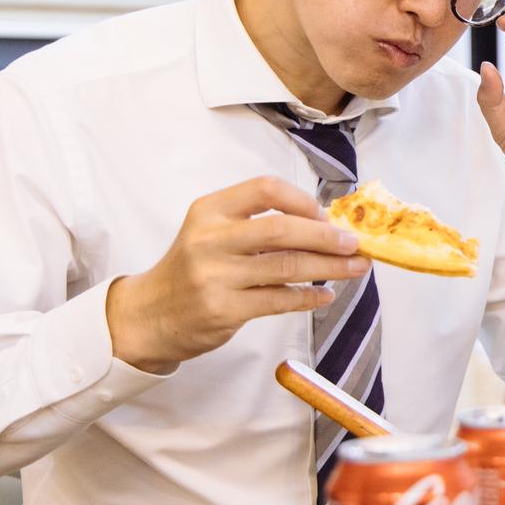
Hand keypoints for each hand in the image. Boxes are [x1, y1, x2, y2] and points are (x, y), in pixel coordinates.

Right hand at [105, 177, 369, 372]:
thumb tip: (324, 224)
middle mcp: (210, 239)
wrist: (149, 315)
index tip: (325, 216)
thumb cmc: (193, 268)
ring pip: (287, 267)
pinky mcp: (224, 310)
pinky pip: (279, 300)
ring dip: (329, 268)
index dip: (302, 200)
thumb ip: (256, 223)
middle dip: (327, 237)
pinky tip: (326, 294)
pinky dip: (309, 296)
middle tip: (354, 244)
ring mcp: (216, 276)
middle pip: (282, 230)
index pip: (265, 189)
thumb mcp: (212, 232)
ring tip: (356, 268)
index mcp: (210, 210)